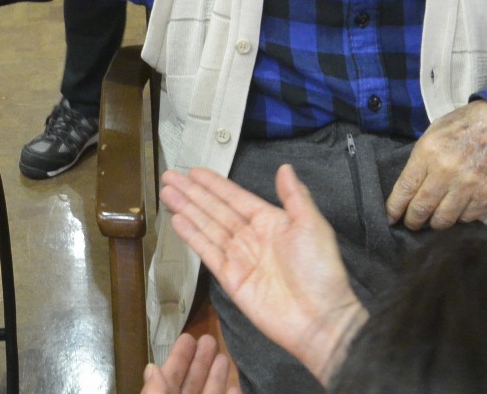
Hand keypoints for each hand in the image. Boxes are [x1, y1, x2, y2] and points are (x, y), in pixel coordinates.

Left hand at [141, 334, 237, 393]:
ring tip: (224, 356)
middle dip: (200, 362)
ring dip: (217, 377)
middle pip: (192, 384)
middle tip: (209, 339)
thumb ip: (154, 393)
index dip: (178, 359)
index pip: (169, 378)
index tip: (188, 338)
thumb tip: (152, 367)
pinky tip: (236, 386)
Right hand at [160, 166, 365, 383]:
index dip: (214, 184)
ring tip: (167, 193)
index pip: (235, 197)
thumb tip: (284, 167)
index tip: (194, 171)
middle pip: (215, 209)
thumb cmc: (320, 270)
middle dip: (193, 193)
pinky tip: (177, 221)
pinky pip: (208, 252)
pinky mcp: (230, 278)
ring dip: (187, 209)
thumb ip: (295, 197)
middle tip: (170, 176)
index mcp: (270, 222)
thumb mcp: (312, 226)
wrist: (319, 319)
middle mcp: (251, 236)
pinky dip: (192, 236)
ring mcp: (239, 258)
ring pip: (207, 227)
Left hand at [386, 99, 486, 229]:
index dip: (394, 208)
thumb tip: (410, 186)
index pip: (405, 189)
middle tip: (410, 223)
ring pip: (444, 218)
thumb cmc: (463, 125)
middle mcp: (446, 173)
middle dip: (412, 220)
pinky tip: (456, 212)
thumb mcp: (432, 134)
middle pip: (422, 208)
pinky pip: (468, 217)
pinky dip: (460, 218)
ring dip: (435, 223)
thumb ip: (420, 160)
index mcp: (428, 154)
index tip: (390, 217)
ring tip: (432, 221)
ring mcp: (469, 186)